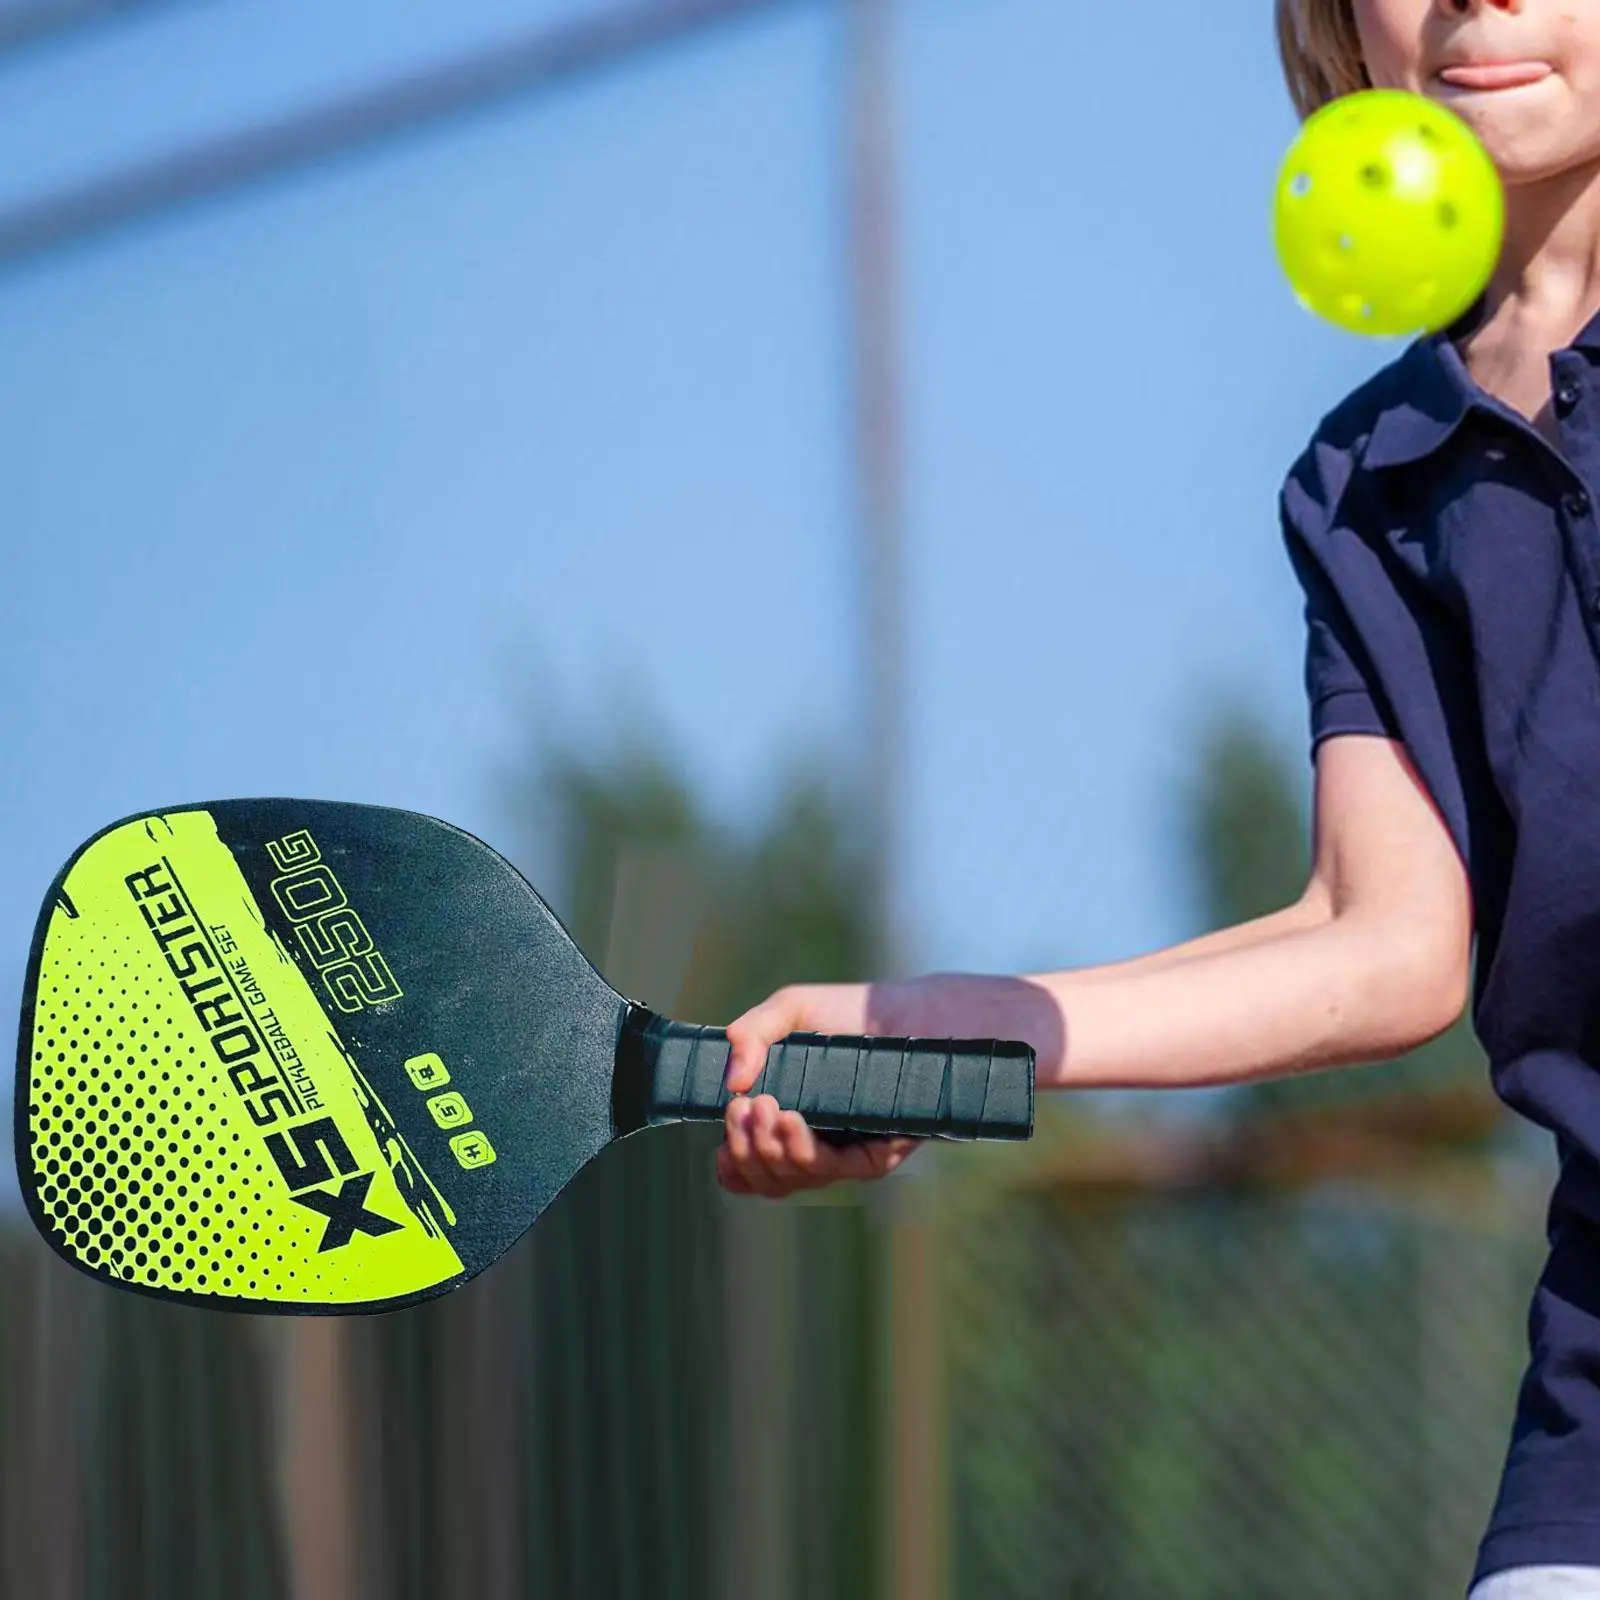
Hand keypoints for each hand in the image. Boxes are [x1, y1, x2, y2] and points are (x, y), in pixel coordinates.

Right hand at [716, 982, 922, 1198]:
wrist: (908, 1013)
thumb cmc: (849, 1013)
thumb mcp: (790, 1010)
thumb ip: (751, 1034)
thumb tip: (732, 1082)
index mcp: (785, 1123)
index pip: (748, 1169)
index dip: (730, 1161)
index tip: (726, 1127)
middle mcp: (812, 1146)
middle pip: (766, 1180)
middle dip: (745, 1149)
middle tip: (742, 1107)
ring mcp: (843, 1155)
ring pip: (794, 1178)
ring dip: (769, 1149)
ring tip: (764, 1107)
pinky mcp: (875, 1157)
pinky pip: (831, 1169)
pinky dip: (802, 1150)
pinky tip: (791, 1120)